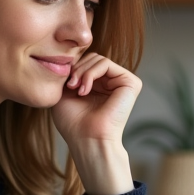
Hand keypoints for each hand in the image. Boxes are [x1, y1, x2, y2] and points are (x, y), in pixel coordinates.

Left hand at [50, 52, 140, 194]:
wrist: (86, 139)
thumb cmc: (73, 123)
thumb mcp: (64, 93)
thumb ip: (69, 73)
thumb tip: (70, 55)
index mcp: (100, 85)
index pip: (85, 62)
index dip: (72, 68)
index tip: (63, 84)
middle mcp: (112, 83)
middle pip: (92, 57)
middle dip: (76, 68)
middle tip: (70, 86)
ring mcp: (122, 82)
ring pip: (97, 59)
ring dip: (82, 72)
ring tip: (76, 89)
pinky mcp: (131, 82)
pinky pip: (105, 63)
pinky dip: (91, 73)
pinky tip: (85, 90)